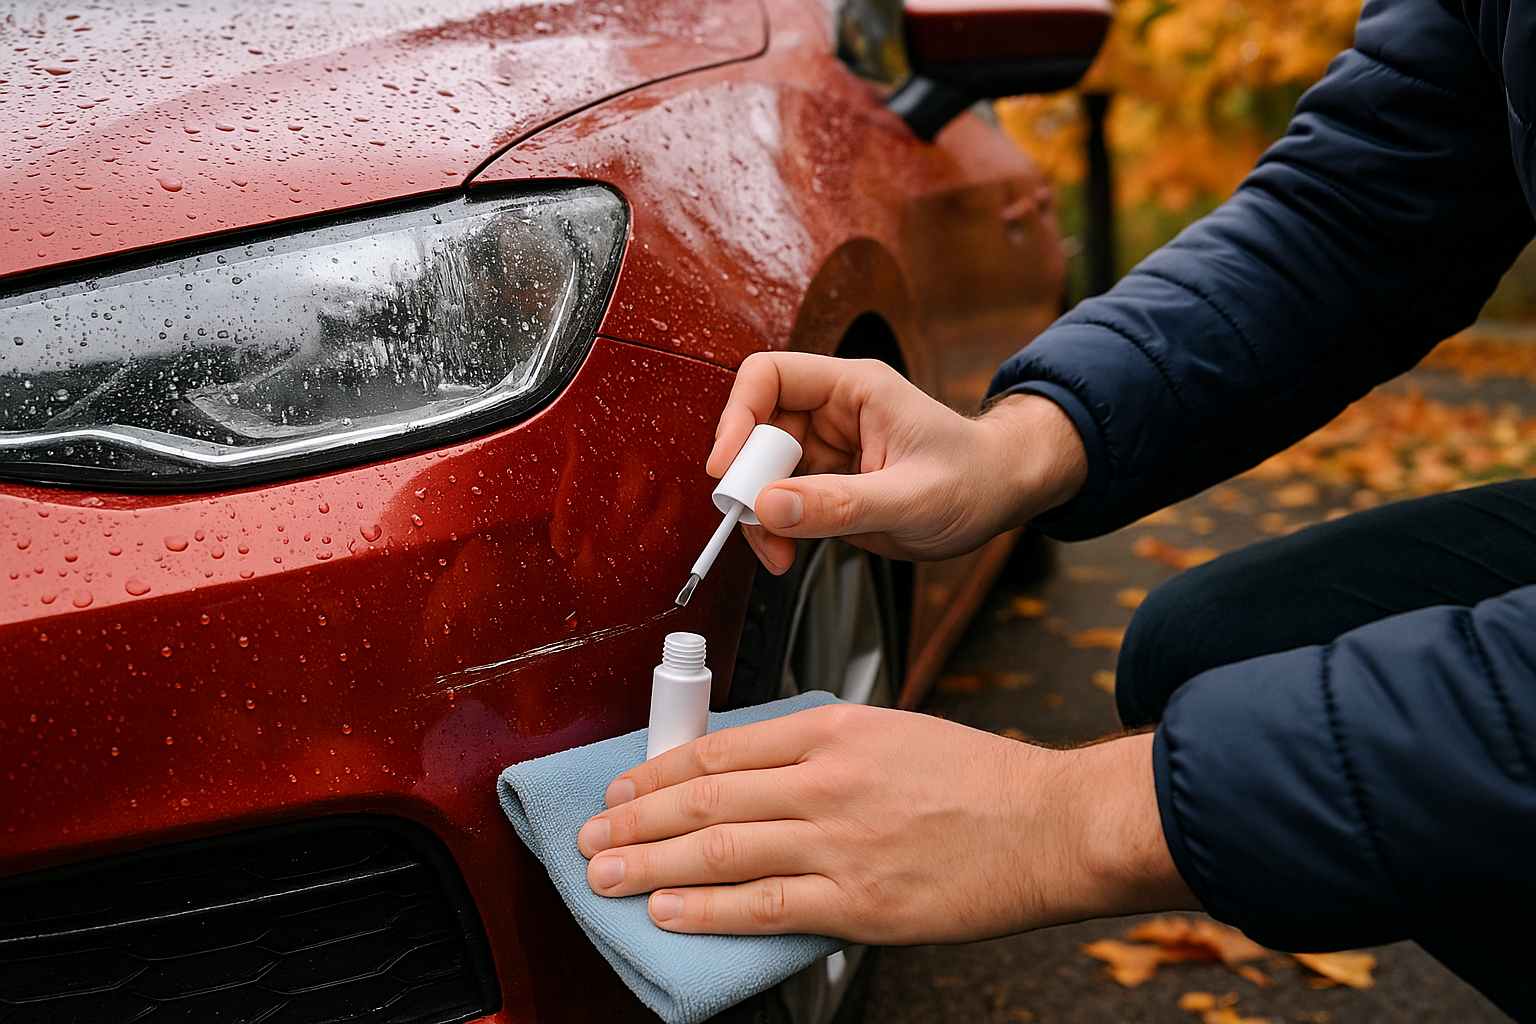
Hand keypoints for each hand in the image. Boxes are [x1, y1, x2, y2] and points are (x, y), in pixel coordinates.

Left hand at [576, 704, 1196, 942]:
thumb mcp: (892, 731)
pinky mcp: (858, 903)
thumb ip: (822, 747)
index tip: (624, 786)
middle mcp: (827, 781)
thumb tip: (754, 774)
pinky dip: (704, 909)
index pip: (721, 748)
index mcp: (834, 730)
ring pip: (718, 850)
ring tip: (604, 873)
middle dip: (635, 819)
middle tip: (591, 833)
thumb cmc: (980, 779)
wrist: (1048, 825)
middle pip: (705, 797)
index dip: (660, 771)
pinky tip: (667, 910)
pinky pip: (761, 906)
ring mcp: (839, 843)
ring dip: (648, 863)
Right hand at [708, 352, 1087, 573]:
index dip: (738, 417)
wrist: (1002, 496)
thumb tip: (769, 507)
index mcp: (853, 389)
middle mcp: (833, 412)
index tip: (727, 468)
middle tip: (756, 523)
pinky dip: (775, 530)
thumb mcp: (911, 498)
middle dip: (749, 480)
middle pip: (757, 431)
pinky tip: (789, 553)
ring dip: (760, 514)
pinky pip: (782, 501)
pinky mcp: (827, 483)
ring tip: (779, 552)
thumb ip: (840, 504)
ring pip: (763, 472)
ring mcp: (828, 448)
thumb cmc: (975, 479)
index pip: (770, 377)